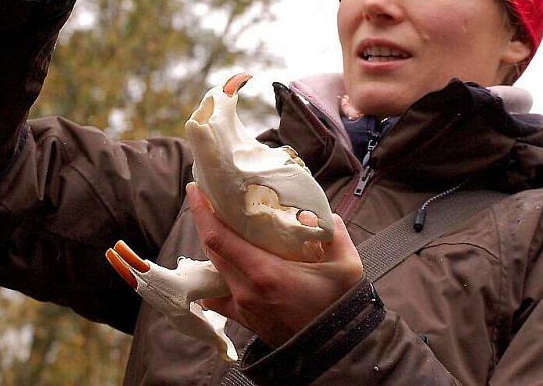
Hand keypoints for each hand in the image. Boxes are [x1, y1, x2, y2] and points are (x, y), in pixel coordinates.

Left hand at [187, 183, 363, 346]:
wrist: (335, 351)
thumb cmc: (339, 307)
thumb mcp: (346, 265)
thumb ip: (333, 232)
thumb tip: (315, 213)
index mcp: (265, 272)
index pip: (218, 238)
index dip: (202, 212)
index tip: (196, 190)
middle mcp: (246, 290)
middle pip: (211, 250)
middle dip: (206, 222)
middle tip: (209, 199)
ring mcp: (242, 306)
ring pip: (214, 269)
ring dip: (213, 247)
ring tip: (219, 226)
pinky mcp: (244, 319)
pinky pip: (217, 296)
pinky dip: (214, 279)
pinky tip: (220, 267)